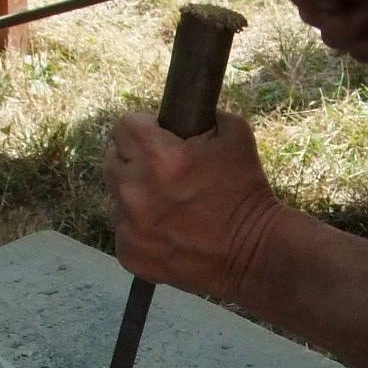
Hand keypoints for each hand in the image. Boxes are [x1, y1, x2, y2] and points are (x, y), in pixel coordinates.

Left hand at [104, 107, 281, 305]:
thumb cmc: (246, 189)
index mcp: (158, 158)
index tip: (159, 138)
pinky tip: (168, 229)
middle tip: (164, 172)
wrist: (255, 251)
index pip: (123, 126)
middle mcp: (136, 191)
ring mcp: (129, 227)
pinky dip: (139, 229)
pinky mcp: (130, 255)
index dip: (144, 128)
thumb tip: (179, 113)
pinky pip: (123, 230)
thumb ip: (201, 115)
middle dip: (135, 160)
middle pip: (113, 160)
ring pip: (116, 198)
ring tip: (169, 204)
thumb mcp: (234, 133)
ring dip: (137, 196)